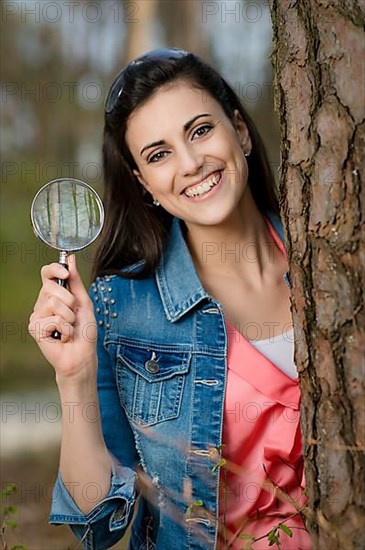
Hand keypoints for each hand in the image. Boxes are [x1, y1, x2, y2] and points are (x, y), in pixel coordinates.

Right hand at [28, 254, 96, 383]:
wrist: (82, 355)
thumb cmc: (84, 331)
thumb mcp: (84, 302)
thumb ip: (76, 282)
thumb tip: (70, 259)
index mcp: (54, 295)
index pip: (47, 273)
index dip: (54, 269)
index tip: (65, 273)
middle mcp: (42, 303)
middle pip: (51, 287)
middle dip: (70, 301)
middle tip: (73, 317)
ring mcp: (37, 315)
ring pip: (54, 303)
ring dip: (69, 317)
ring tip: (69, 327)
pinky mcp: (34, 328)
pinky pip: (54, 319)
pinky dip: (65, 329)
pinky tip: (63, 337)